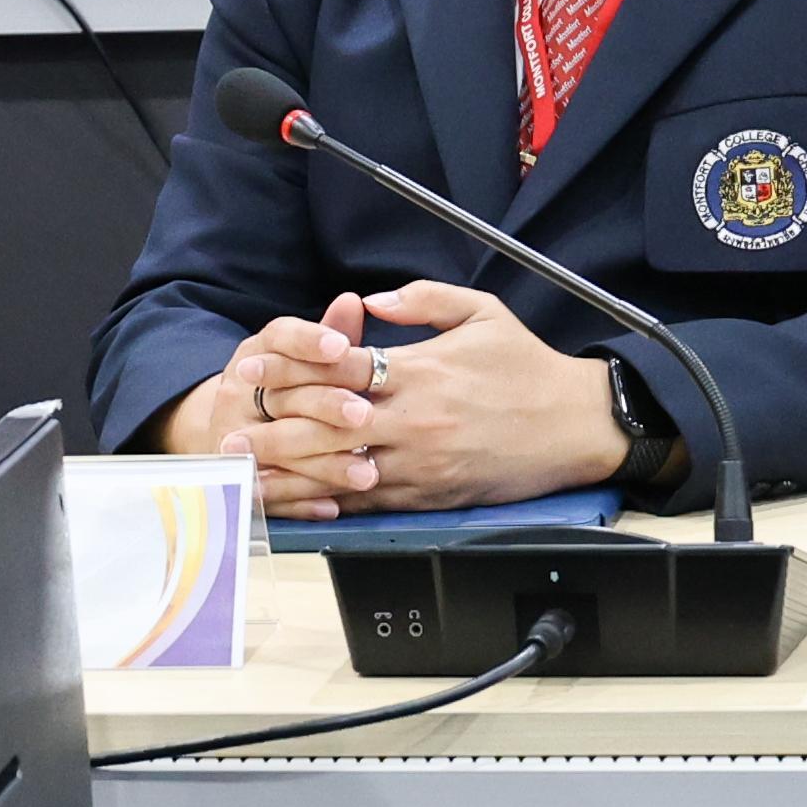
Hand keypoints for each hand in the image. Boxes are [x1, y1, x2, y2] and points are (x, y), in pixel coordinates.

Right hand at [163, 308, 382, 491]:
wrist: (224, 429)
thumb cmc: (285, 386)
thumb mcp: (299, 357)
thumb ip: (329, 334)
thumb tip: (353, 301)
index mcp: (257, 354)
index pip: (280, 339)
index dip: (310, 341)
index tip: (343, 347)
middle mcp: (238, 392)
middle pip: (284, 396)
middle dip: (326, 406)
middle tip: (364, 414)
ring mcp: (233, 436)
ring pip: (279, 449)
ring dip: (323, 463)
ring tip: (366, 472)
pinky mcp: (238, 477)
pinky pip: (270, 493)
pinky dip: (301, 502)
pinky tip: (333, 507)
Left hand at [234, 282, 632, 514]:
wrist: (576, 426)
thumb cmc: (528, 367)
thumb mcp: (481, 312)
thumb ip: (421, 300)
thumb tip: (369, 300)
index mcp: (420, 371)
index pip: (337, 368)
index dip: (286, 367)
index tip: (250, 367)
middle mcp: (413, 419)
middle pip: (325, 425)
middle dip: (271, 428)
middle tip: (230, 431)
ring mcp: (420, 463)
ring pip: (339, 472)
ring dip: (288, 474)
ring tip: (245, 475)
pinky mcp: (430, 495)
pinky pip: (369, 504)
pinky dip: (329, 505)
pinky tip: (298, 506)